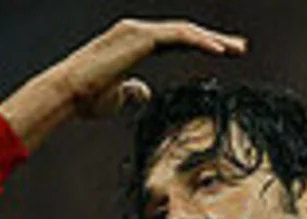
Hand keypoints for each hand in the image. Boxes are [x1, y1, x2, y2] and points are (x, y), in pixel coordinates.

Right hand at [0, 19, 246, 150]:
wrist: (66, 95)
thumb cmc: (87, 99)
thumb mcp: (117, 97)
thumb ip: (133, 91)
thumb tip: (144, 92)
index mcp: (133, 43)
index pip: (175, 40)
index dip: (199, 45)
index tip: (223, 53)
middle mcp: (136, 31)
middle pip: (184, 32)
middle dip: (213, 40)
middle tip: (239, 48)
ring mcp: (137, 31)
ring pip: (184, 31)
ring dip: (212, 40)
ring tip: (236, 49)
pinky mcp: (138, 36)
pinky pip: (176, 36)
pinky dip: (198, 42)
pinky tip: (218, 50)